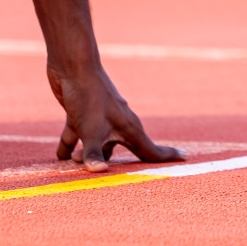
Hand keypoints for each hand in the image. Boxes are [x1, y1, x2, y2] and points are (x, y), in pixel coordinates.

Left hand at [48, 62, 183, 171]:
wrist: (72, 65)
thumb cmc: (88, 96)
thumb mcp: (90, 129)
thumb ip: (93, 153)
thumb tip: (99, 172)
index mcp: (129, 128)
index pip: (151, 150)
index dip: (168, 158)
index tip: (187, 160)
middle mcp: (117, 124)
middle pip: (124, 151)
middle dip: (120, 165)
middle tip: (118, 180)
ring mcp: (99, 118)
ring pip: (97, 143)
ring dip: (87, 155)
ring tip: (74, 165)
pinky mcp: (81, 113)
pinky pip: (76, 134)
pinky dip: (69, 144)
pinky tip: (59, 156)